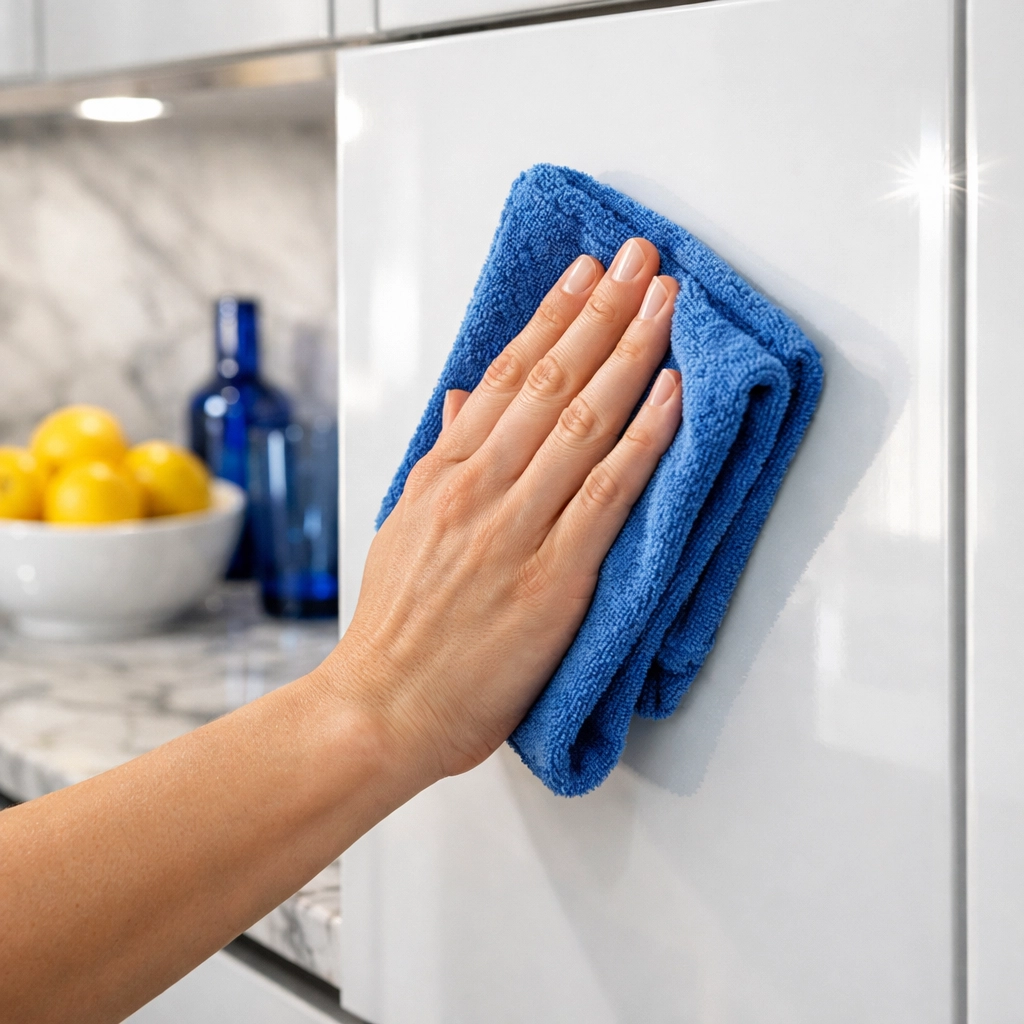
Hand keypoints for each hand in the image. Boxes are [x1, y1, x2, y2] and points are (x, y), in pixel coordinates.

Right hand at [332, 237, 680, 782]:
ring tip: (665, 301)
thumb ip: (439, 458)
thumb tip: (465, 398)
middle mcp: (478, 489)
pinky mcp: (554, 579)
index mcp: (442, 475)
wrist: (381, 710)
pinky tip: (671, 395)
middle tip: (641, 259)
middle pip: (550, 381)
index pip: (505, 375)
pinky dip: (643, 440)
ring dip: (630, 353)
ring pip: (582, 422)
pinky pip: (607, 495)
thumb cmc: (396, 629)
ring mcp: (516, 530)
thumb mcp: (402, 527)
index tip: (587, 274)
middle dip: (602, 311)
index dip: (552, 317)